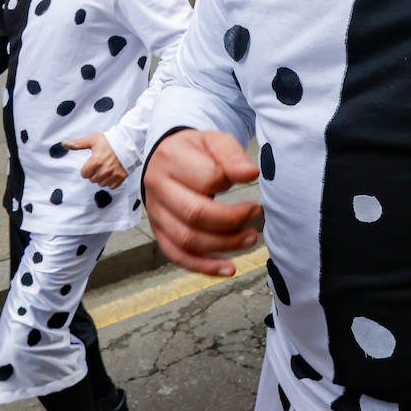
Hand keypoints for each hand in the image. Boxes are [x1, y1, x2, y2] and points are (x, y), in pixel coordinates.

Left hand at [62, 134, 127, 188]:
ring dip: (102, 178)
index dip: (86, 169)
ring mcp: (114, 174)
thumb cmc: (110, 140)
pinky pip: (112, 186)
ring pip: (102, 184)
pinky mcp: (122, 176)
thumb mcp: (93, 140)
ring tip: (105, 169)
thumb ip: (78, 144)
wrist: (128, 141)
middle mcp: (104, 170)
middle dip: (94, 173)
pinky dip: (111, 182)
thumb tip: (64, 144)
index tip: (91, 164)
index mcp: (96, 161)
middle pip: (92, 180)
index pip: (84, 174)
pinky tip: (112, 174)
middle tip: (99, 165)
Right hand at [143, 129, 261, 276]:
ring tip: (250, 238)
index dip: (229, 182)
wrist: (167, 158)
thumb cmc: (196, 150)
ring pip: (187, 240)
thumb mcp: (215, 141)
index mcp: (171, 159)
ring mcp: (155, 213)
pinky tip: (229, 268)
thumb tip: (251, 174)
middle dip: (232, 220)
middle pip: (194, 214)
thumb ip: (232, 156)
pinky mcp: (159, 232)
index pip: (205, 179)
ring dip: (224, 245)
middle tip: (255, 213)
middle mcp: (157, 187)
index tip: (249, 177)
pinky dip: (204, 266)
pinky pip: (178, 256)